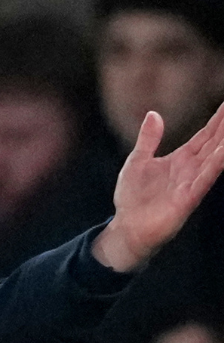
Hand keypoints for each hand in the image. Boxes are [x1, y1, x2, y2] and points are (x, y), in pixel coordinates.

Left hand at [94, 102, 223, 271]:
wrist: (127, 228)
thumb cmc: (132, 198)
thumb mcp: (137, 161)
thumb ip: (149, 138)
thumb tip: (153, 114)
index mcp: (181, 159)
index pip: (205, 135)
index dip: (218, 120)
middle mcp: (191, 169)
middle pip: (216, 142)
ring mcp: (192, 182)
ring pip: (216, 157)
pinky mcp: (188, 197)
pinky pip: (206, 178)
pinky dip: (217, 163)